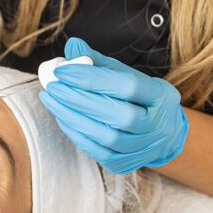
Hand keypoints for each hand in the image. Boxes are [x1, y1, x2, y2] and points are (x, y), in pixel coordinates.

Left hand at [38, 38, 188, 173]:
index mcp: (161, 96)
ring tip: (51, 100)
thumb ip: (98, 61)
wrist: (161, 133)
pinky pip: (98, 152)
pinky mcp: (126, 165)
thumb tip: (73, 47)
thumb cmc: (137, 98)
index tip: (62, 70)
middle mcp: (158, 125)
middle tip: (53, 87)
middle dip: (79, 100)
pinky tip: (62, 118)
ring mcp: (144, 148)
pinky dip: (76, 134)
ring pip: (107, 137)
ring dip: (73, 118)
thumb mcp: (125, 74)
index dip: (92, 78)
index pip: (127, 86)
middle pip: (118, 115)